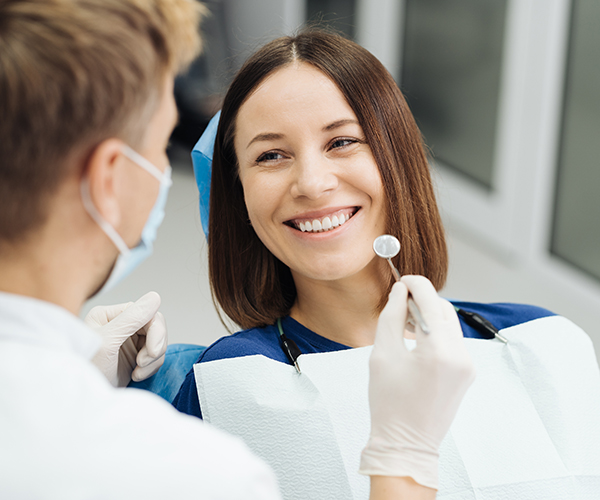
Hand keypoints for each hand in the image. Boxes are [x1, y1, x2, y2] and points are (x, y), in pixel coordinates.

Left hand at [86, 291, 167, 386]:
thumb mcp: (107, 342)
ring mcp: (127, 341)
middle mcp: (120, 325)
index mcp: (110, 315)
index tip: (153, 352)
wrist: (81, 402)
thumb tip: (155, 296)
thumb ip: (131, 318)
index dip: (156, 331)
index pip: (147, 313)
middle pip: (155, 326)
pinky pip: (156, 356)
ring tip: (137, 372)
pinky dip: (151, 367)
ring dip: (153, 360)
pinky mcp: (134, 356)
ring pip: (158, 342)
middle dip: (155, 347)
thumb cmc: (86, 371)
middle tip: (143, 363)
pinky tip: (136, 375)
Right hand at [360, 276, 474, 489]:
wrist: (406, 444)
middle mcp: (461, 356)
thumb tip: (400, 292)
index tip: (402, 280)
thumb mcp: (383, 354)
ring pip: (450, 324)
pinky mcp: (467, 373)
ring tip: (405, 324)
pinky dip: (437, 333)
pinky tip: (418, 341)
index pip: (431, 301)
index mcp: (439, 351)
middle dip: (423, 300)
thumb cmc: (389, 403)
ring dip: (430, 316)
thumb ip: (392, 316)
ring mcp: (468, 366)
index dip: (416, 284)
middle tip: (399, 303)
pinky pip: (453, 341)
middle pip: (444, 309)